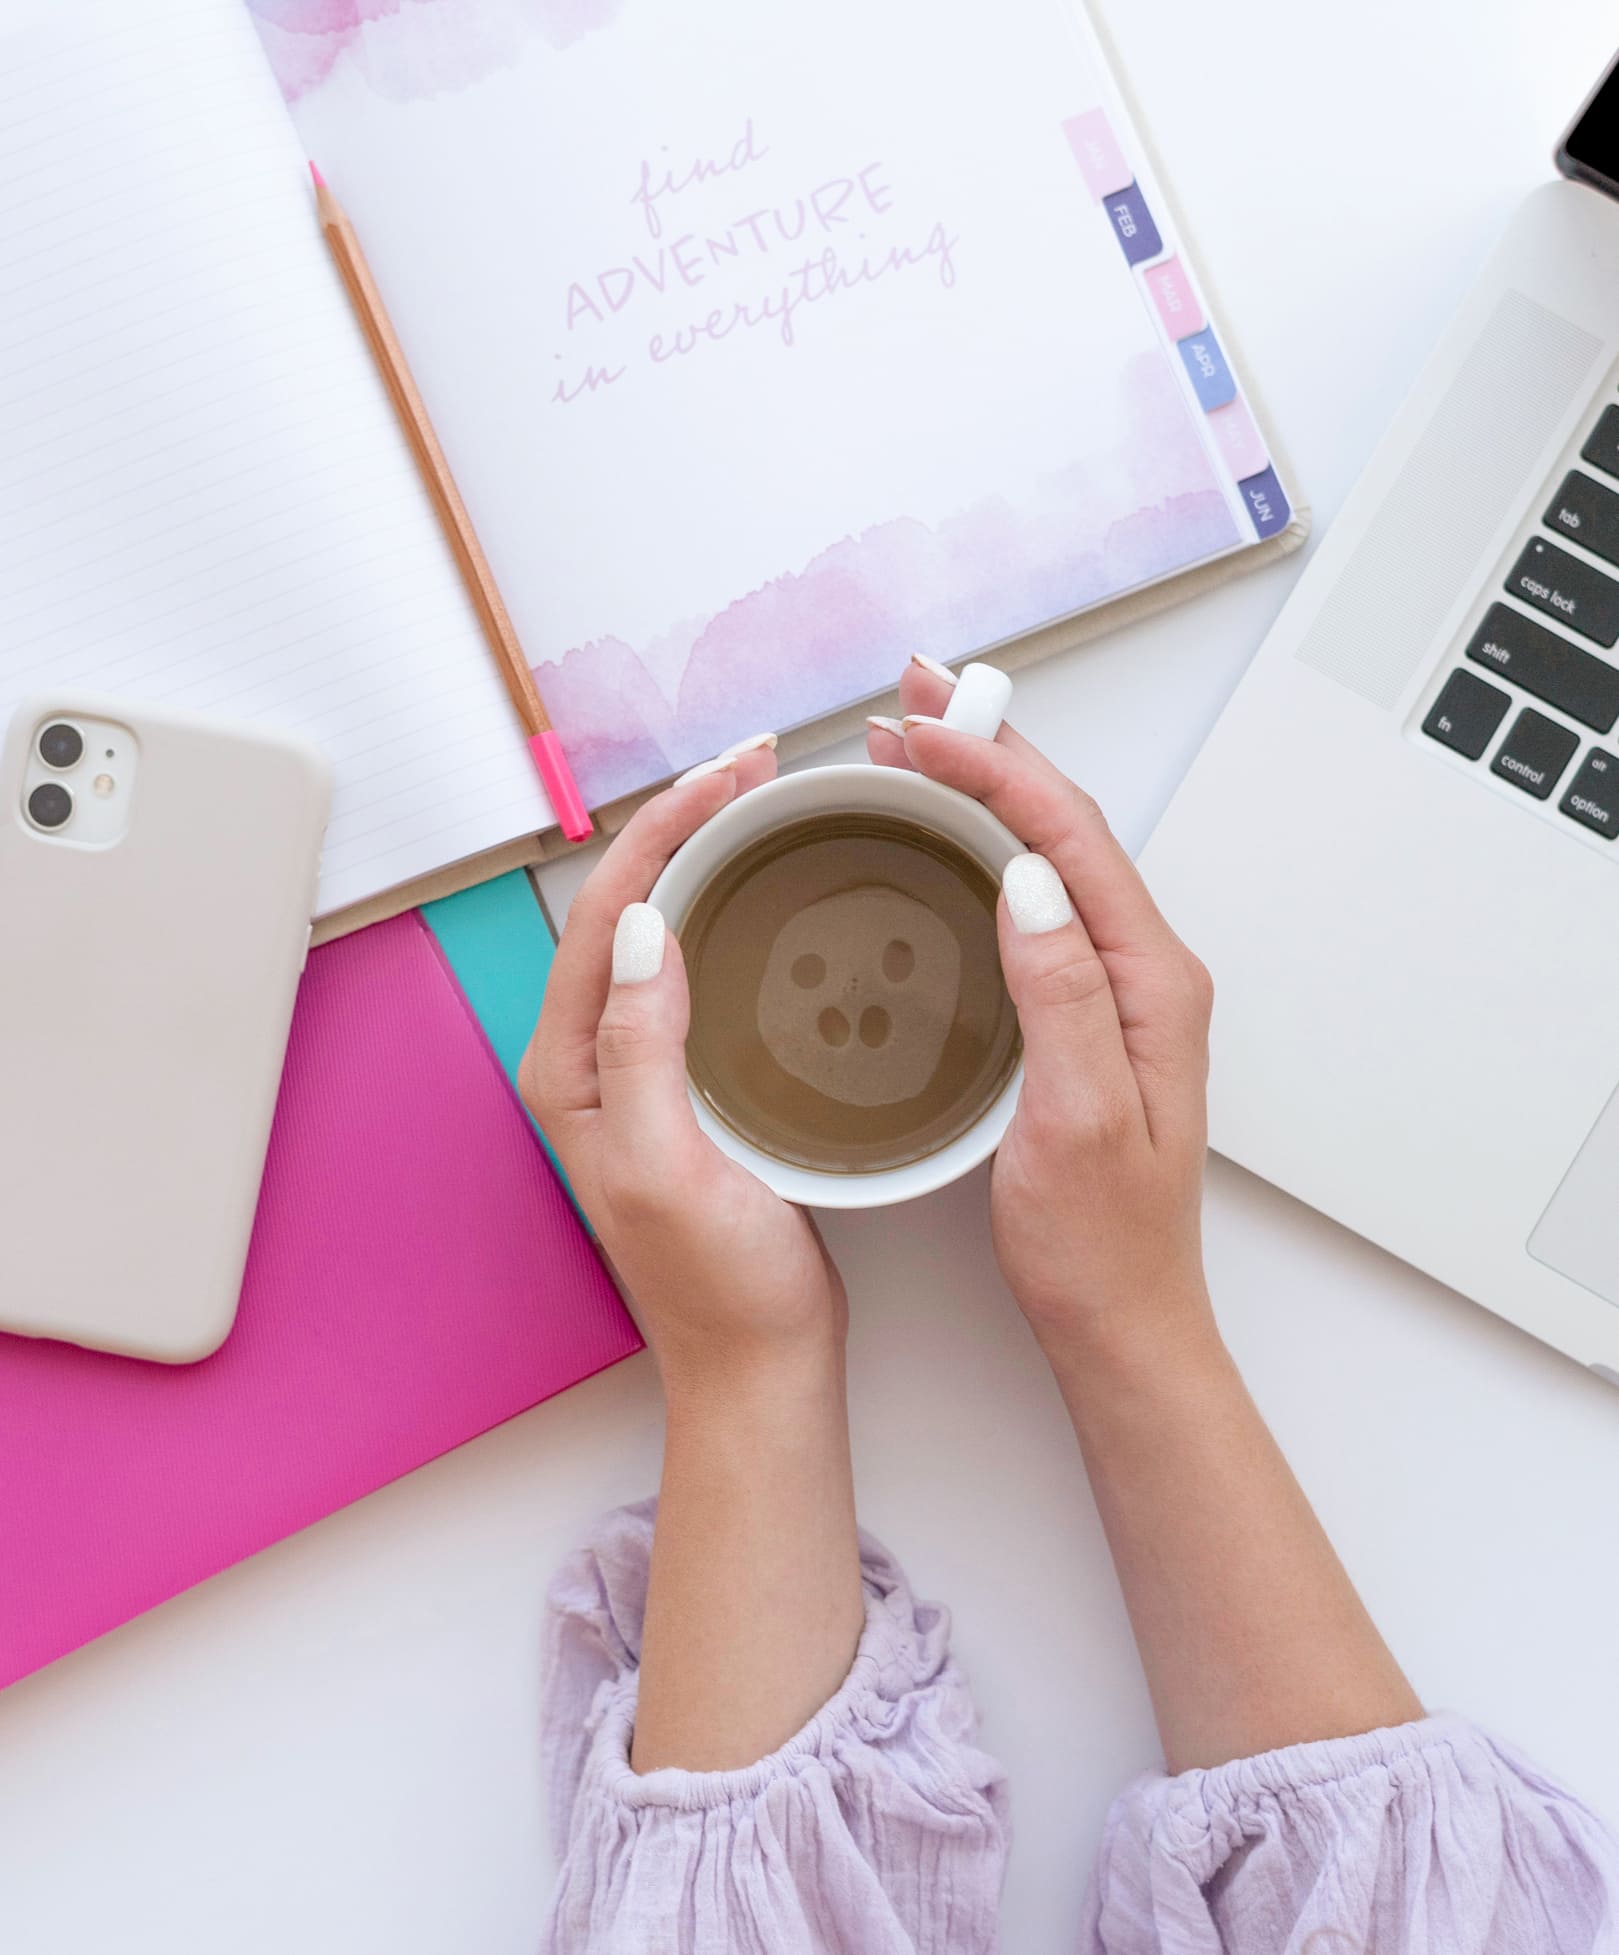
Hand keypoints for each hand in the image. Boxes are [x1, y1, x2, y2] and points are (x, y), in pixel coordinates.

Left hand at [518, 741, 845, 1390]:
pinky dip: (734, 910)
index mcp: (569, 1065)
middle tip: (757, 766)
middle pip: (628, 904)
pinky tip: (777, 892)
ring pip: (665, 927)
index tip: (729, 777)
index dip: (664, 831)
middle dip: (684, 822)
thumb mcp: (671, 1167)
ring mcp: (639, 1064)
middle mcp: (591, 1054)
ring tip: (766, 802)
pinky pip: (702, 968)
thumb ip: (644, 1048)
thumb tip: (647, 924)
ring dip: (707, 857)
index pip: (606, 914)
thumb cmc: (719, 1287)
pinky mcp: (690, 1077)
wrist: (760, 1363)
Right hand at [867, 663, 1215, 1361]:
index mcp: (1149, 980)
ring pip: (1046, 851)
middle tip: (908, 694)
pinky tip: (938, 839)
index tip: (917, 730)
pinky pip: (1031, 896)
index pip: (1069, 837)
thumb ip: (1062, 997)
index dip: (993, 767)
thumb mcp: (1077, 1123)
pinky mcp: (1081, 1009)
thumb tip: (1031, 879)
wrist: (1122, 1319)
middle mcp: (1141, 968)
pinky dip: (980, 844)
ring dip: (981, 786)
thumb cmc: (1100, 1242)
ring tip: (910, 742)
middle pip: (1064, 822)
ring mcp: (1113, 985)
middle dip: (987, 746)